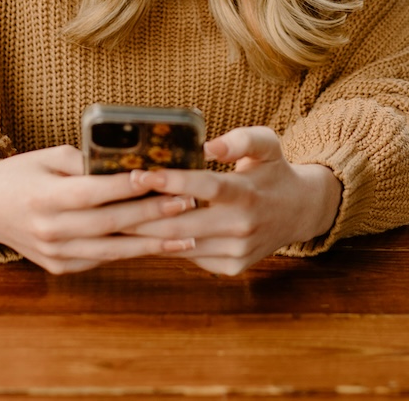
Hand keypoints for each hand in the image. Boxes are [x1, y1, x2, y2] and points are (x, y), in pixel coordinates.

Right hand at [0, 145, 198, 273]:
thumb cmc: (21, 175)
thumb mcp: (47, 157)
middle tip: (187, 202)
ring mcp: (55, 254)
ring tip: (188, 234)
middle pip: (109, 224)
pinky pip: (102, 259)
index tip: (157, 176)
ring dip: (153, 243)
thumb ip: (85, 161)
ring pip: (112, 250)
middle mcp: (49, 230)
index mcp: (43, 198)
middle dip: (152, 214)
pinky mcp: (61, 268)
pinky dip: (132, 252)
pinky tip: (160, 245)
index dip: (126, 186)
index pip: (92, 192)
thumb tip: (130, 160)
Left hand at [124, 126, 340, 275]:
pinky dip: (165, 245)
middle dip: (143, 213)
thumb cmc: (273, 171)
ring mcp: (236, 252)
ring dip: (146, 233)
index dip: (171, 181)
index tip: (140, 173)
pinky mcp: (231, 268)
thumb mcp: (267, 144)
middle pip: (182, 223)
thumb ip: (240, 139)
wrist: (298, 212)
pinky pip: (190, 257)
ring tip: (116, 218)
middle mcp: (242, 227)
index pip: (205, 187)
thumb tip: (209, 145)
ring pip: (181, 245)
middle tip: (110, 201)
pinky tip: (143, 233)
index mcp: (247, 193)